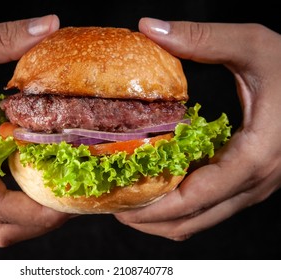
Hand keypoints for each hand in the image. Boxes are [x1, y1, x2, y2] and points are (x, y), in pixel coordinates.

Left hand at [115, 18, 280, 239]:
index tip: (119, 207)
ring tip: (128, 202)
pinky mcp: (246, 181)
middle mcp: (253, 182)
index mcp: (254, 157)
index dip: (152, 208)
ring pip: (200, 220)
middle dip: (149, 220)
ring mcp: (251, 186)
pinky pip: (208, 205)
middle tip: (113, 206)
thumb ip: (203, 39)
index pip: (194, 198)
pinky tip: (157, 188)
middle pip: (192, 220)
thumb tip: (150, 27)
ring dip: (162, 218)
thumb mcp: (253, 46)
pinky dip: (178, 206)